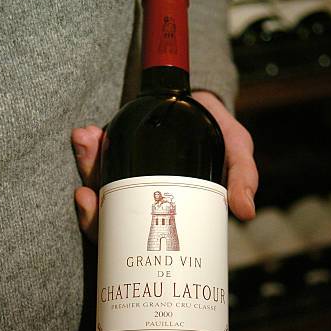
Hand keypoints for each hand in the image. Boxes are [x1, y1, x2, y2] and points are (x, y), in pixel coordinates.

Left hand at [72, 92, 257, 241]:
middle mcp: (141, 196)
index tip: (94, 209)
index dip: (108, 231)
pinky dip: (89, 146)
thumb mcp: (236, 152)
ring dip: (86, 167)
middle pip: (109, 212)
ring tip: (84, 144)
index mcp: (165, 210)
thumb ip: (242, 177)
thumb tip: (245, 212)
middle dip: (90, 206)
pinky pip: (98, 155)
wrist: (204, 100)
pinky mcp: (121, 147)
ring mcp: (128, 171)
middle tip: (86, 192)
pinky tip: (86, 135)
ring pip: (98, 182)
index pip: (133, 231)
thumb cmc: (220, 134)